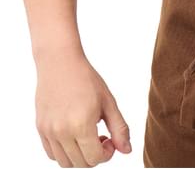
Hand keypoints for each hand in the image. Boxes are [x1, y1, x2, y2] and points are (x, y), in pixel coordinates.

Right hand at [34, 51, 130, 166]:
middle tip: (100, 137)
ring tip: (86, 136)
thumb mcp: (108, 102)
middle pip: (80, 164)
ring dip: (79, 156)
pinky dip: (64, 152)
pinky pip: (52, 154)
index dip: (107, 153)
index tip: (109, 138)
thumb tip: (126, 150)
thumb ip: (119, 128)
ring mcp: (49, 131)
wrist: (60, 62)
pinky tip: (73, 134)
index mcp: (81, 125)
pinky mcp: (40, 128)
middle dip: (94, 155)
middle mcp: (62, 132)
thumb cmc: (86, 79)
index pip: (95, 158)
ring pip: (65, 163)